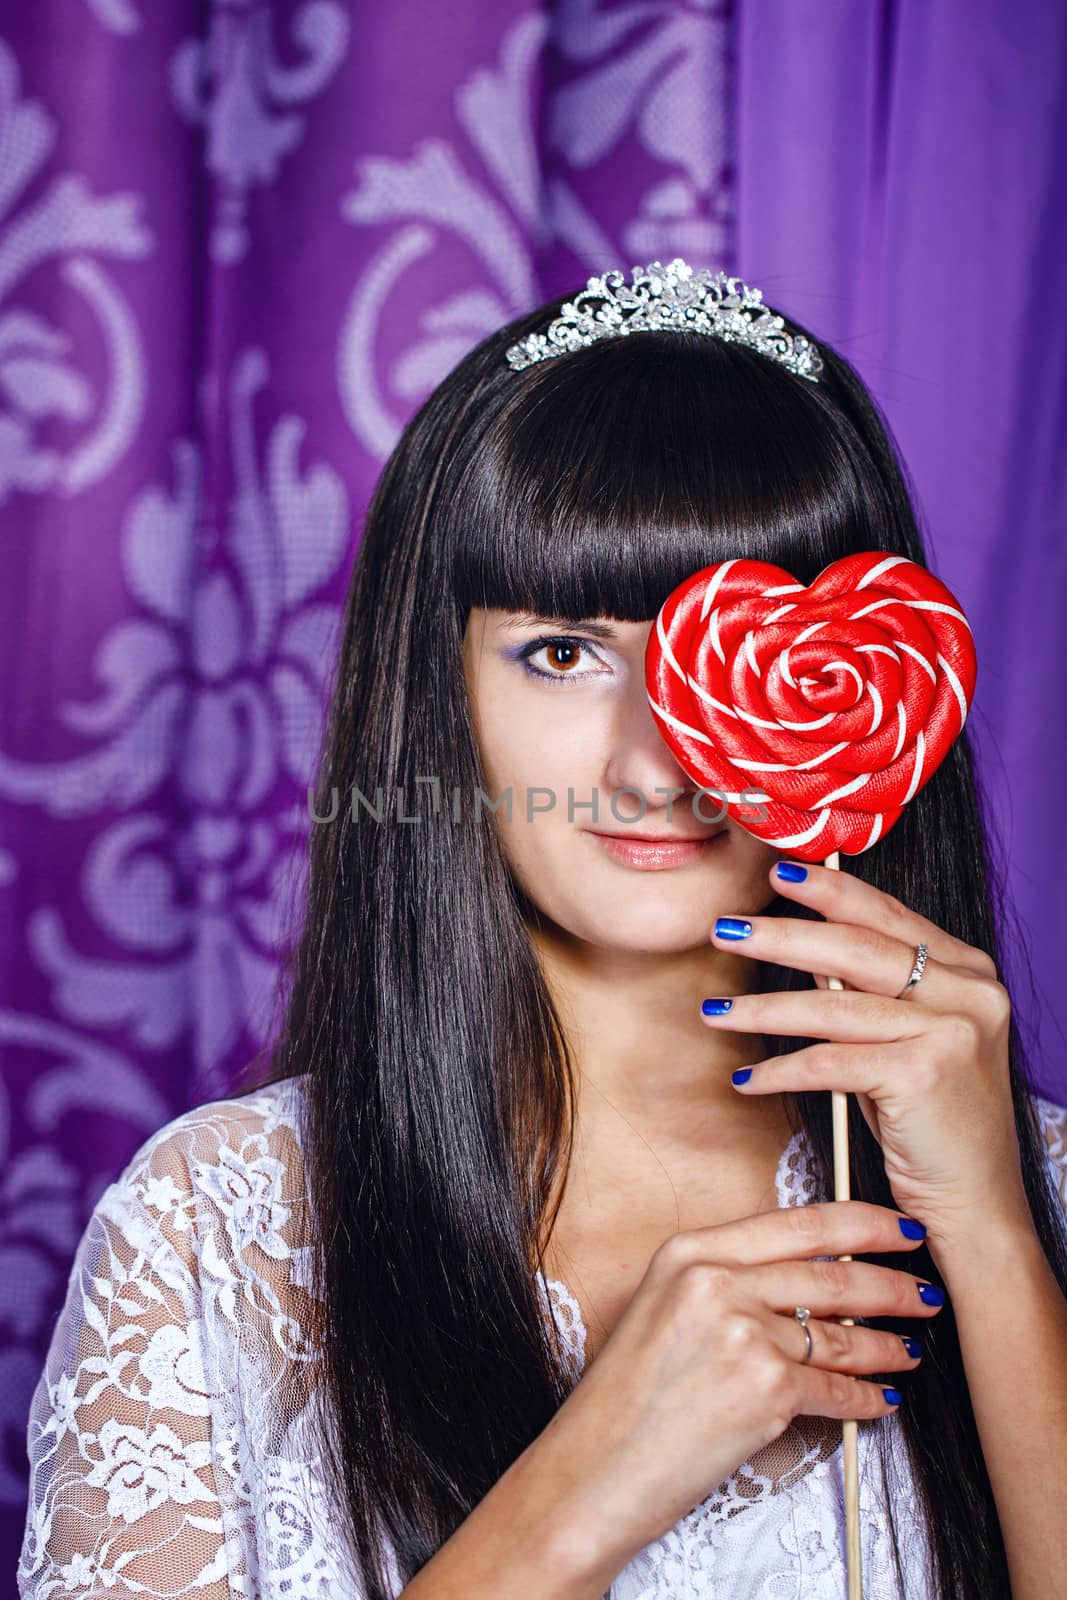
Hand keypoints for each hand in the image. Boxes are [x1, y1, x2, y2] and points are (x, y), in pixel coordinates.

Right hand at [535, 1203, 939, 1590]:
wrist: (594, 1470)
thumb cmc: (624, 1403)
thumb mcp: (663, 1310)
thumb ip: (726, 1283)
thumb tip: (805, 1284)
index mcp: (689, 1251)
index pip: (797, 1223)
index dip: (861, 1223)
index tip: (896, 1227)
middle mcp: (715, 1280)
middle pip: (829, 1272)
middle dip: (889, 1283)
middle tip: (924, 1289)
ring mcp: (740, 1331)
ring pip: (839, 1332)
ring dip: (885, 1344)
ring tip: (909, 1348)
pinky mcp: (762, 1388)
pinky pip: (835, 1389)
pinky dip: (866, 1399)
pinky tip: (881, 1400)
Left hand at [702, 859, 1030, 1248]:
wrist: (975, 1205)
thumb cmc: (930, 1122)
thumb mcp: (905, 1042)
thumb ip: (870, 992)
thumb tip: (800, 945)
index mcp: (969, 972)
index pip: (888, 916)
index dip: (831, 892)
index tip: (778, 872)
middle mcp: (970, 992)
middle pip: (855, 948)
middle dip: (781, 936)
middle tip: (725, 928)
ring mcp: (952, 1031)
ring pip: (833, 1007)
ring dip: (762, 1010)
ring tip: (713, 1012)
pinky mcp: (923, 1075)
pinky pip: (829, 1062)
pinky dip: (781, 1070)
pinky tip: (746, 1079)